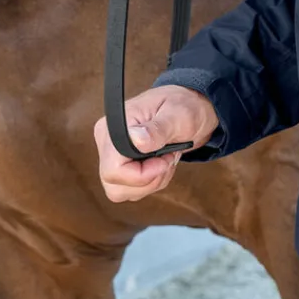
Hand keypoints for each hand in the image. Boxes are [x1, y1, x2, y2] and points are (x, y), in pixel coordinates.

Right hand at [93, 85, 219, 203]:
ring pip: (122, 191)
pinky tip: (162, 163)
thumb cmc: (183, 106)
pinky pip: (132, 190)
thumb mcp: (177, 115)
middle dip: (148, 180)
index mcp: (113, 126)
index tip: (164, 159)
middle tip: (167, 159)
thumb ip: (157, 129)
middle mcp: (107, 142)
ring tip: (166, 159)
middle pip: (114, 184)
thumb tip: (137, 139)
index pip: (112, 169)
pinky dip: (152, 183)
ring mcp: (113, 156)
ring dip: (152, 182)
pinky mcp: (123, 167)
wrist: (191, 110)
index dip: (140, 174)